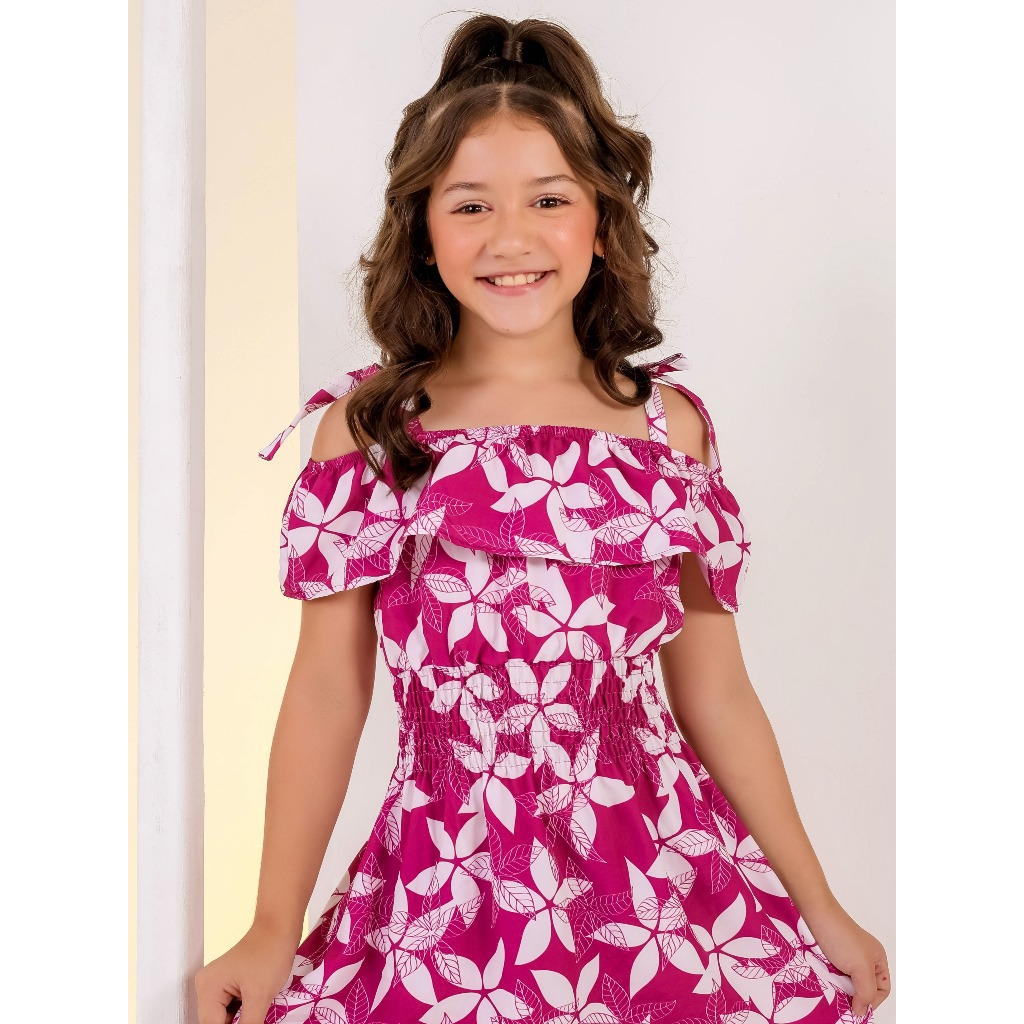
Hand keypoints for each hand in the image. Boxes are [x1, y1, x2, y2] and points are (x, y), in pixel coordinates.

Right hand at [194, 920, 299, 1023]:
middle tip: (256, 1018)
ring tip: (258, 1011)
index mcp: (207, 988)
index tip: (251, 1023)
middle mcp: (206, 986)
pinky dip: (243, 1014)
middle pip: (216, 1023)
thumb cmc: (271, 952)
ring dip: (240, 1021)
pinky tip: (256, 1009)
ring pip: (224, 1018)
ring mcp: (217, 985)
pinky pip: (232, 1009)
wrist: (281, 927)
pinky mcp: (228, 985)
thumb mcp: (260, 996)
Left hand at [800, 898, 890, 1019]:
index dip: (872, 1000)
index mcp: (877, 959)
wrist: (815, 913)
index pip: (882, 989)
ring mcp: (845, 959)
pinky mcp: (830, 958)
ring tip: (833, 990)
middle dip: (854, 996)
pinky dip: (830, 982)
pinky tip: (825, 983)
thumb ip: (866, 992)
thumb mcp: (861, 967)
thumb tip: (862, 1012)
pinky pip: (833, 977)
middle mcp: (863, 959)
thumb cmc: (840, 935)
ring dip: (840, 990)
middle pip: (863, 988)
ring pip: (846, 985)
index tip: (858, 1006)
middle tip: (843, 1001)